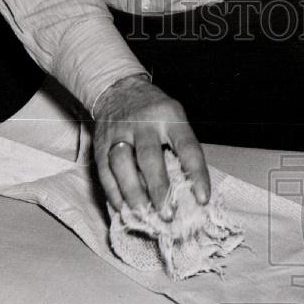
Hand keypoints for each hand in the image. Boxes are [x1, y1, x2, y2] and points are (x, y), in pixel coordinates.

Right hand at [93, 75, 210, 212]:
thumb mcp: (176, 119)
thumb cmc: (156, 113)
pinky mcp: (100, 143)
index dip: (196, 174)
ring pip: (122, 164)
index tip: (202, 200)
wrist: (119, 89)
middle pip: (149, 158)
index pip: (187, 147)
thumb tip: (190, 193)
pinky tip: (122, 208)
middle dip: (159, 189)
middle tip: (167, 214)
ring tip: (143, 214)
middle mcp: (143, 123)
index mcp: (170, 117)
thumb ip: (181, 150)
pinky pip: (104, 171)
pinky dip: (113, 192)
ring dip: (133, 193)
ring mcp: (118, 132)